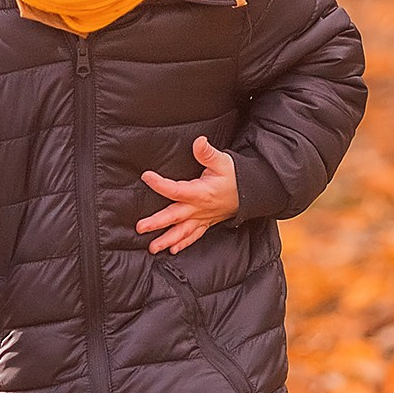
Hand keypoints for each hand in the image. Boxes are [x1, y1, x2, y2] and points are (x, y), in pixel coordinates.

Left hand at [137, 137, 239, 254]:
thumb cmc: (236, 176)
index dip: (159, 184)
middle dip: (157, 223)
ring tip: (152, 248)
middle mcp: (199, 208)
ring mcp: (202, 218)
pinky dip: (183, 244)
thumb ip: (208, 153)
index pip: (176, 190)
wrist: (252, 193)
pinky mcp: (206, 223)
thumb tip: (199, 141)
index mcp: (201, 192)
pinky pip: (194, 236)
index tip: (146, 176)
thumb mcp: (223, 161)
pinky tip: (172, 250)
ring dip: (167, 240)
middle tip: (140, 228)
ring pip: (182, 232)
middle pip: (175, 217)